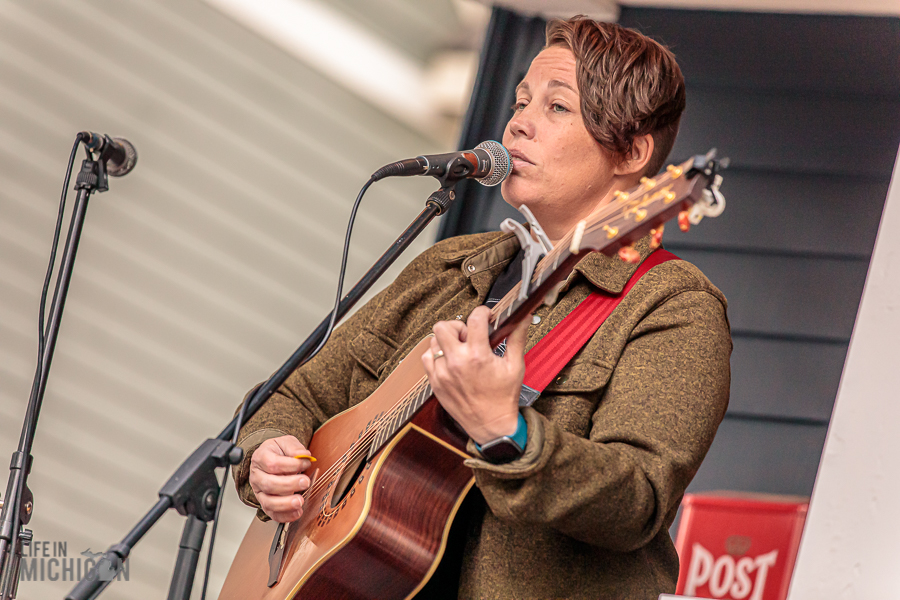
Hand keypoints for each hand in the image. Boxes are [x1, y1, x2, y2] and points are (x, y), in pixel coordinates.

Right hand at [248, 435, 313, 522]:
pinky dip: (285, 516)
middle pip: (269, 484)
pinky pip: (272, 513)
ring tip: (300, 501)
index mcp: (260, 458)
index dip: (290, 465)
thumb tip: (303, 455)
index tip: (305, 463)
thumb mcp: (286, 442)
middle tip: (305, 482)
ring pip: (268, 502)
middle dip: (289, 485)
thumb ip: (294, 447)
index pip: (272, 463)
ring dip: (285, 503)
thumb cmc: (279, 452)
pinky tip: (297, 512)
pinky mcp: (265, 503)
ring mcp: (260, 492)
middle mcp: (257, 476)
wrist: (272, 459)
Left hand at [422, 306, 530, 444]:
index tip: (486, 317)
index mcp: (478, 356)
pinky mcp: (435, 382)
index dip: (482, 312)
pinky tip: (450, 360)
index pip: (474, 319)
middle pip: (444, 326)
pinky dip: (436, 355)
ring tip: (460, 349)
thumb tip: (522, 318)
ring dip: (446, 340)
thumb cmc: (503, 398)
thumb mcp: (515, 366)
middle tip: (469, 335)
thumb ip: (517, 338)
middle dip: (458, 325)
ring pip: (433, 341)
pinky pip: (427, 358)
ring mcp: (443, 373)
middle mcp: (457, 363)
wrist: (491, 426)